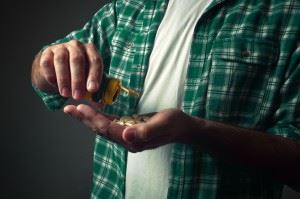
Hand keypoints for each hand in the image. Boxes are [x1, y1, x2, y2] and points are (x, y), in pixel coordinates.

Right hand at [33, 40, 102, 99]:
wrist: (55, 68)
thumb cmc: (77, 74)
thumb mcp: (87, 79)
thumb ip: (94, 89)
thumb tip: (100, 104)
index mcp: (90, 50)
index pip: (95, 61)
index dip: (94, 76)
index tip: (92, 90)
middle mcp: (76, 46)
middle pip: (77, 60)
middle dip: (78, 80)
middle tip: (78, 96)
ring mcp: (60, 48)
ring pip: (61, 61)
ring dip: (64, 79)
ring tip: (66, 94)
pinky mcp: (46, 53)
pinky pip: (47, 64)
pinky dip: (51, 76)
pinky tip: (55, 86)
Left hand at [64, 104, 197, 151]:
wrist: (183, 128)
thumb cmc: (174, 124)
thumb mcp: (163, 124)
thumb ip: (145, 131)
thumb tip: (126, 136)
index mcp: (134, 140)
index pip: (108, 129)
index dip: (93, 119)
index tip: (79, 107)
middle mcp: (128, 141)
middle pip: (101, 130)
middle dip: (85, 119)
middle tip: (68, 108)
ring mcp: (129, 137)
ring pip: (104, 128)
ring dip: (89, 119)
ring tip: (75, 110)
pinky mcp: (130, 131)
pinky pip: (111, 125)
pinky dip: (100, 118)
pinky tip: (93, 112)